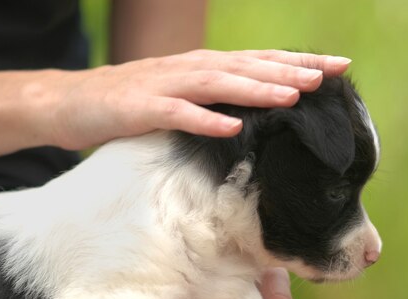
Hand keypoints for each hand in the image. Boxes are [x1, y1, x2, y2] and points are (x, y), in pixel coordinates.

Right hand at [39, 49, 350, 149]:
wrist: (69, 102)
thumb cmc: (129, 105)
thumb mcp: (178, 98)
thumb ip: (212, 101)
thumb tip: (252, 116)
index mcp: (200, 68)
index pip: (256, 62)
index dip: (297, 62)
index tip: (338, 68)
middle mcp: (187, 69)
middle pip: (245, 66)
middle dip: (288, 70)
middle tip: (329, 75)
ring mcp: (163, 86)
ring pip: (217, 84)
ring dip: (255, 88)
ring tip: (292, 95)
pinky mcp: (139, 108)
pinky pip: (176, 113)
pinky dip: (205, 119)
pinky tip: (233, 127)